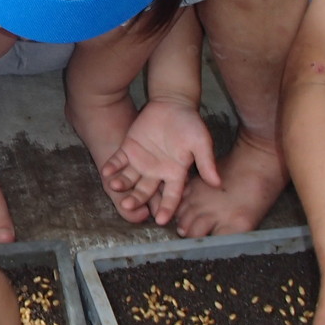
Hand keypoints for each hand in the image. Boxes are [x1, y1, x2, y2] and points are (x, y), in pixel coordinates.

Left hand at [101, 98, 219, 224]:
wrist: (172, 103)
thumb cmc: (190, 123)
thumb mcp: (200, 142)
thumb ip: (206, 162)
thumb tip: (217, 183)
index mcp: (174, 173)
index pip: (170, 196)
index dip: (166, 208)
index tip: (161, 221)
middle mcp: (156, 172)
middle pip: (145, 192)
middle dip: (136, 199)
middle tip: (128, 205)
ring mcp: (141, 162)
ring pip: (129, 179)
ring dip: (122, 184)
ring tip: (115, 186)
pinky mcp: (128, 149)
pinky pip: (118, 161)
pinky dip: (112, 166)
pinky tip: (106, 171)